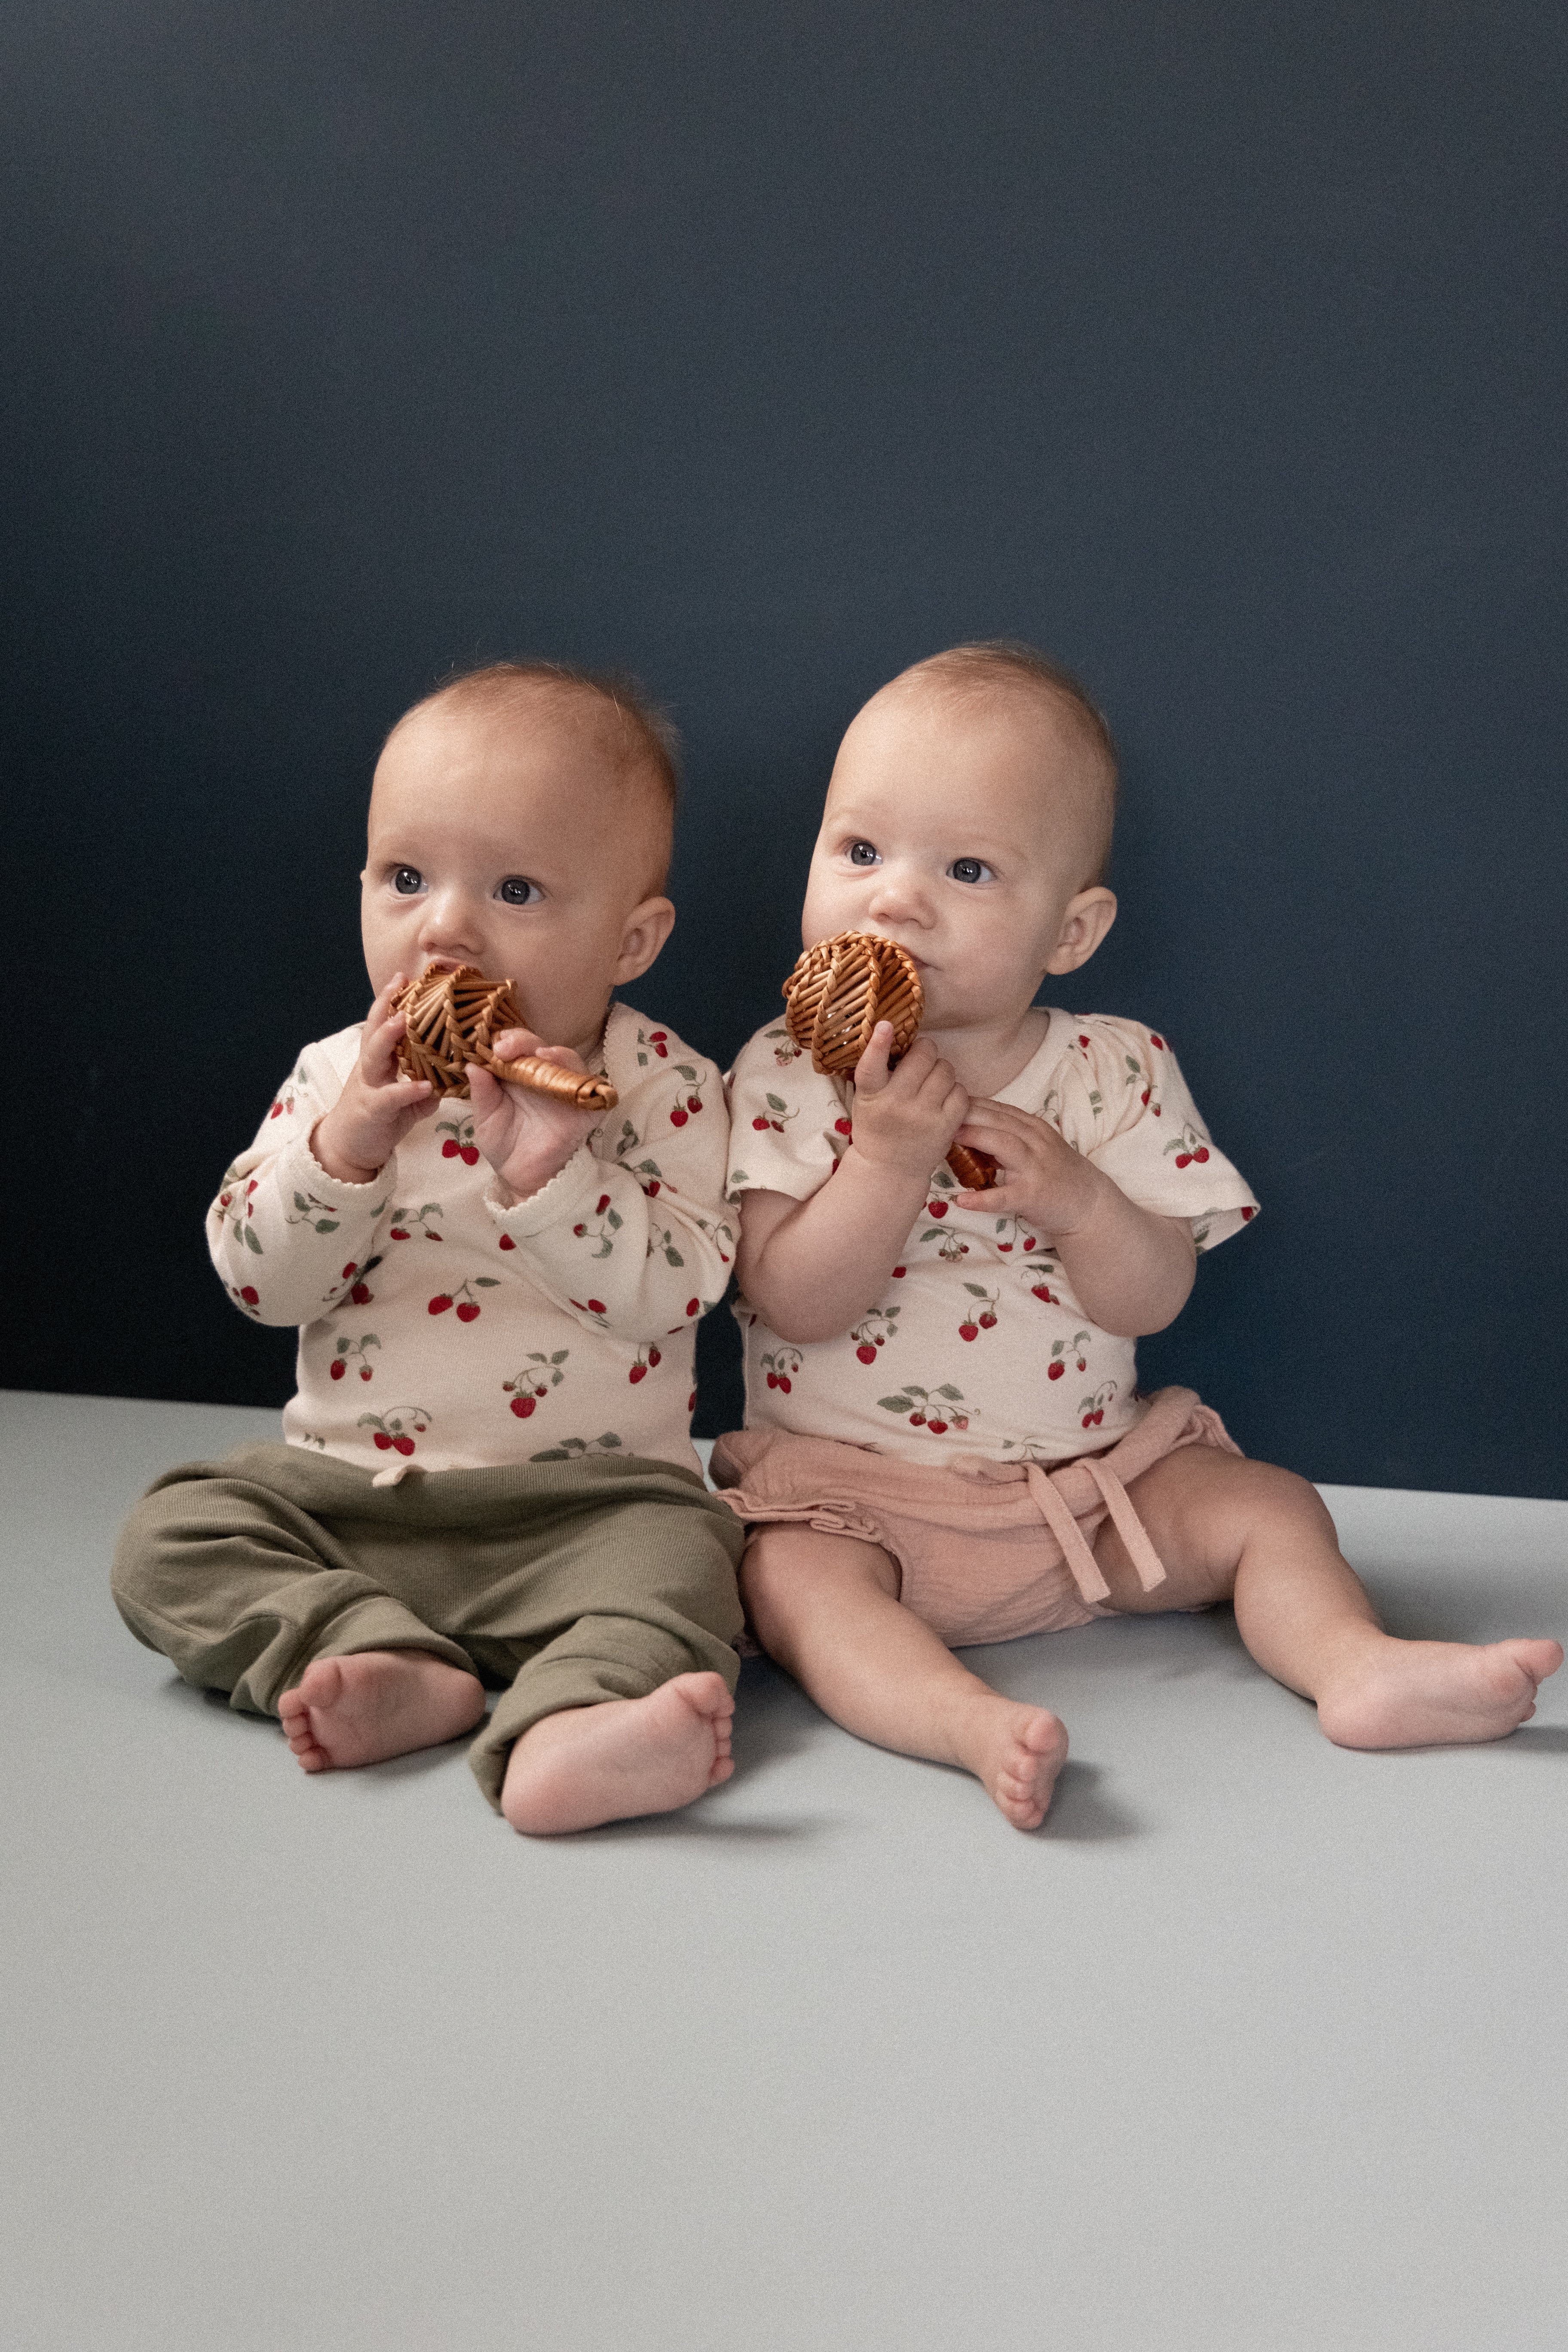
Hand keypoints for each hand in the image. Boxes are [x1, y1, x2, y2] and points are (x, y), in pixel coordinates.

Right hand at [311, 976, 434, 1182]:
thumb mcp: (403, 1102)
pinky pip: (389, 1098)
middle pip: (373, 1030)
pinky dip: (406, 1090)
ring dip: (388, 1037)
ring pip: (374, 1056)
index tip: (404, 977)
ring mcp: (368, 1088)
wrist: (348, 1151)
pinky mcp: (372, 1111)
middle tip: (399, 983)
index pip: (382, 1024)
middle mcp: (369, 1069)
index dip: (391, 1000)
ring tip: (403, 1020)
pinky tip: (424, 1085)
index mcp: (378, 1061)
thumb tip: (446, 1082)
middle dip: (385, 1005)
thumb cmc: (377, 1119)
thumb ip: (423, 1091)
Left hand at [467, 1026, 601, 1202]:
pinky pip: (592, 1089)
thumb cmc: (504, 1146)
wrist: (522, 1178)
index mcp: (517, 1075)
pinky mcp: (584, 1110)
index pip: (515, 1046)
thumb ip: (482, 1093)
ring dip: (555, 1052)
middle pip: (539, 1046)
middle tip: (505, 1048)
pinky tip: (566, 1076)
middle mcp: (543, 1078)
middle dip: (523, 1041)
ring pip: (568, 1060)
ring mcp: (565, 1092)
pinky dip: (584, 1079)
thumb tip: (472, 1065)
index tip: (490, 1045)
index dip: (504, 1039)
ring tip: (540, 1053)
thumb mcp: (485, 1119)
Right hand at [849, 1023, 968, 1180]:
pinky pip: (961, 1091)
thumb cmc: (877, 1127)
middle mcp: (896, 1105)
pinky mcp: (946, 1127)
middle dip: (924, 1052)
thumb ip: (876, 1072)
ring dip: (941, 1070)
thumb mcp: (866, 1100)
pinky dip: (954, 1090)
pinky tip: (943, 1098)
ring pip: (945, 1069)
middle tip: (919, 1060)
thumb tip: (892, 1031)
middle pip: (923, 1057)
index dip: (878, 1044)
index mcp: (871, 1097)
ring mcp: (924, 1116)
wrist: (890, 1170)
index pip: (871, 1067)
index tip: (886, 1025)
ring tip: (931, 1082)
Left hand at [950, 1099, 1105, 1237]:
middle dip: (968, 1113)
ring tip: (947, 1138)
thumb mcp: (1034, 1146)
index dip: (970, 1102)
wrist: (1089, 1202)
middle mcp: (1035, 1142)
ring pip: (1004, 1146)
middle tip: (935, 1111)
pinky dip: (983, 1199)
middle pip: (999, 1120)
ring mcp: (1036, 1168)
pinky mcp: (1034, 1195)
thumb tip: (965, 1128)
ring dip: (976, 1138)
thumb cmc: (1055, 1173)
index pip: (998, 1109)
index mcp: (1032, 1128)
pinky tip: (961, 1200)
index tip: (943, 1099)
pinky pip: (1005, 1196)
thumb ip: (1006, 1136)